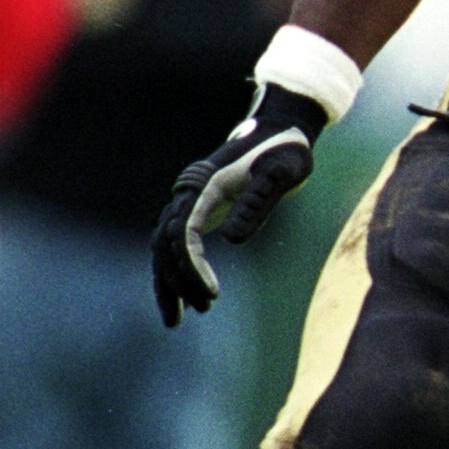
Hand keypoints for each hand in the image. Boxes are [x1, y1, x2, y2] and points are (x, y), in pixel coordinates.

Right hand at [152, 83, 329, 325]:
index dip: (191, 267)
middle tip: (202, 310)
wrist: (281, 129)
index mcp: (202, 186)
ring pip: (163, 248)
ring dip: (169, 282)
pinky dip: (176, 271)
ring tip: (178, 320)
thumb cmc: (285, 151)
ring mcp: (188, 201)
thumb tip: (230, 241)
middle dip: (177, 281)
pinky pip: (176, 245)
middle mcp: (187, 194)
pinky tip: (185, 297)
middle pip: (165, 245)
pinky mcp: (197, 209)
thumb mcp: (281, 175)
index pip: (183, 234)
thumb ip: (258, 203)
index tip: (211, 295)